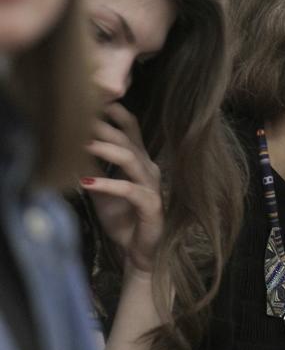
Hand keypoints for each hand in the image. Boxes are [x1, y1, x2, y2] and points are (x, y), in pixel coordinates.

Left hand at [80, 103, 162, 274]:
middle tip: (77, 118)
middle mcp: (148, 168)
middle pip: (126, 140)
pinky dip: (108, 185)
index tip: (91, 99)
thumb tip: (69, 146)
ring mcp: (151, 186)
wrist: (138, 251)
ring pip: (130, 159)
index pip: (130, 128)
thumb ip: (92, 168)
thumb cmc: (123, 218)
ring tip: (82, 144)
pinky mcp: (150, 205)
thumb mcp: (101, 189)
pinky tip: (86, 183)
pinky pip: (129, 189)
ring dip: (105, 150)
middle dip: (102, 127)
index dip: (114, 112)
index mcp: (139, 160)